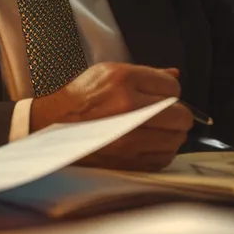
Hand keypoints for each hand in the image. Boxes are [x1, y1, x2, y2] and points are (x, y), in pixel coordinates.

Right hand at [31, 63, 193, 171]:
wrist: (52, 125)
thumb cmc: (80, 99)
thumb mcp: (107, 73)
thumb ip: (146, 74)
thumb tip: (175, 76)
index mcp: (123, 81)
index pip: (173, 88)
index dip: (169, 92)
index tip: (159, 96)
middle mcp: (128, 108)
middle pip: (181, 116)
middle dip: (176, 114)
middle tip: (163, 114)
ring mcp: (129, 138)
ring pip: (177, 139)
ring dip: (170, 134)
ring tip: (153, 129)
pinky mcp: (128, 161)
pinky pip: (164, 158)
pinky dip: (159, 151)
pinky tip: (145, 143)